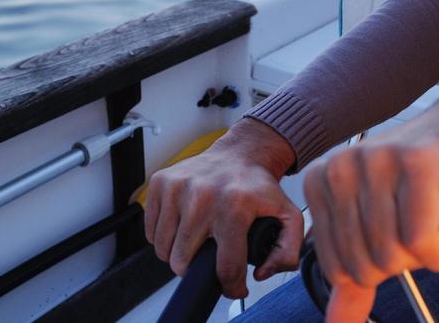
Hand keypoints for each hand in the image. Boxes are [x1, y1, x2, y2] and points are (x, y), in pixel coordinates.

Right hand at [143, 118, 302, 297]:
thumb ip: (288, 250)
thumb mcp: (287, 215)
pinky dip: (163, 236)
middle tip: (210, 254)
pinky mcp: (160, 183)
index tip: (233, 286)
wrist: (241, 152)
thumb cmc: (259, 186)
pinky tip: (182, 225)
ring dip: (177, 253)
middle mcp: (202, 196)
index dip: (230, 285)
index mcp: (234, 206)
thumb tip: (262, 273)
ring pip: (163, 250)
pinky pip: (151, 231)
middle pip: (183, 262)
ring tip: (196, 239)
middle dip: (197, 268)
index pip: (226, 266)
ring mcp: (177, 188)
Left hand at [304, 64, 438, 321]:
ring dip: (431, 250)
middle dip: (407, 257)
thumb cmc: (424, 174)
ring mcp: (378, 163)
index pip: (337, 269)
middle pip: (368, 266)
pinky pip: (423, 242)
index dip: (379, 263)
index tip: (398, 227)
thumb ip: (355, 271)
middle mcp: (340, 169)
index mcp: (321, 182)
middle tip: (421, 218)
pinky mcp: (417, 165)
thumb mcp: (380, 220)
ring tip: (436, 209)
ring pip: (396, 256)